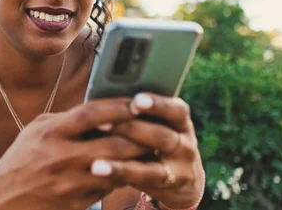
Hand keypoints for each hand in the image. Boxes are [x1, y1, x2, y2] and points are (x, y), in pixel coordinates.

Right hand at [0, 98, 151, 209]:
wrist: (1, 203)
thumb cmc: (21, 160)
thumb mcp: (37, 131)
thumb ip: (67, 119)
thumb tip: (102, 109)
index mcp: (51, 132)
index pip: (93, 113)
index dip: (120, 106)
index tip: (140, 101)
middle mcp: (61, 156)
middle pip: (115, 143)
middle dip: (140, 135)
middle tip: (156, 127)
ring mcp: (71, 183)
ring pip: (118, 168)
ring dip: (137, 158)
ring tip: (151, 147)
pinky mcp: (77, 203)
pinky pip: (109, 188)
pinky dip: (121, 176)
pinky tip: (129, 168)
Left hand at [98, 93, 204, 208]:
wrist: (181, 181)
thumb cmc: (155, 140)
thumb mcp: (156, 124)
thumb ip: (136, 113)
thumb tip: (100, 96)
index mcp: (181, 121)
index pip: (175, 109)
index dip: (157, 104)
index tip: (136, 100)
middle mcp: (185, 144)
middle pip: (161, 135)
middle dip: (130, 128)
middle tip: (101, 123)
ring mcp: (180, 168)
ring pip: (153, 158)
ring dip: (122, 154)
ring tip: (96, 153)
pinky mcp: (168, 185)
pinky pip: (143, 177)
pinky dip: (120, 171)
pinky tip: (98, 167)